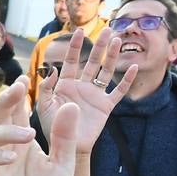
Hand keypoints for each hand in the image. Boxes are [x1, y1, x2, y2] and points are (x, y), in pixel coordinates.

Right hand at [0, 78, 78, 175]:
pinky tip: (11, 158)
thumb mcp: (63, 165)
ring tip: (29, 136)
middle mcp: (2, 148)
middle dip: (5, 100)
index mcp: (21, 141)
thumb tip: (70, 105)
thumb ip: (64, 137)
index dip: (18, 95)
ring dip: (5, 131)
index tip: (27, 79)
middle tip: (19, 88)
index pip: (15, 112)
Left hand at [36, 27, 136, 153]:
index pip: (70, 61)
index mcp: (65, 84)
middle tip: (107, 30)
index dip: (74, 47)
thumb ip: (46, 88)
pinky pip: (118, 91)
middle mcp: (82, 86)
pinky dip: (126, 81)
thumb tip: (52, 70)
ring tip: (117, 41)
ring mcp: (95, 94)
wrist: (66, 145)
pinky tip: (132, 68)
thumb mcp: (44, 106)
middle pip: (92, 62)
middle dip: (99, 46)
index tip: (78, 31)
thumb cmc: (52, 127)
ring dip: (112, 57)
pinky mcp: (106, 105)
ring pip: (106, 71)